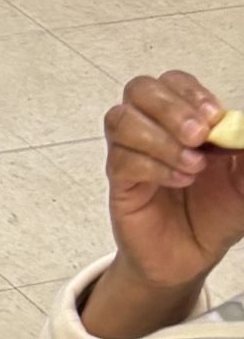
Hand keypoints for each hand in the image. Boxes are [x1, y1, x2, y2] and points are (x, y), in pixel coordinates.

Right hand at [99, 71, 243, 292]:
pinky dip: (154, 167)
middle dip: (170, 108)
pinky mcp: (120, 181)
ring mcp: (131, 153)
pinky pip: (122, 159)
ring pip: (121, 120)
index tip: (214, 117)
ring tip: (193, 166)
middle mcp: (153, 129)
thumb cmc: (217, 213)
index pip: (174, 82)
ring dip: (160, 139)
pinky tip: (179, 181)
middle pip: (139, 90)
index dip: (190, 92)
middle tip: (199, 136)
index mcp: (185, 120)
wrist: (193, 256)